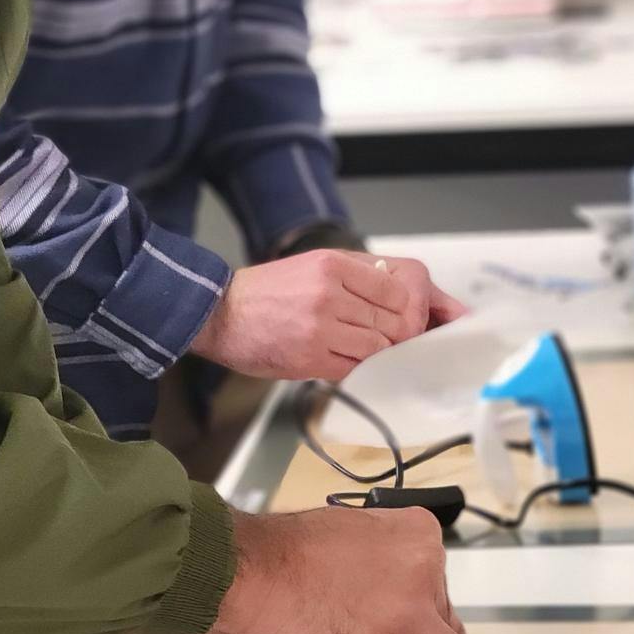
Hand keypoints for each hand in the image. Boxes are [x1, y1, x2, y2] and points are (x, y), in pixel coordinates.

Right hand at [190, 250, 468, 381]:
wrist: (221, 312)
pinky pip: (355, 368)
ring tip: (372, 352)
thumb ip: (361, 274)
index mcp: (334, 265)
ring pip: (379, 348)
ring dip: (382, 354)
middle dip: (402, 336)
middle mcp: (329, 293)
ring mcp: (319, 327)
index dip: (411, 309)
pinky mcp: (309, 358)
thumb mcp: (316, 263)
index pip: (397, 290)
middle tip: (399, 341)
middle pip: (394, 321)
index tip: (411, 319)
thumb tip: (408, 292)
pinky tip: (354, 363)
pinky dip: (362, 369)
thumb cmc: (270, 290)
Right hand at [217, 507, 475, 633]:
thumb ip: (387, 560)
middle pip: (450, 626)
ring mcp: (410, 611)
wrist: (255, 568)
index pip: (442, 588)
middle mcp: (426, 569)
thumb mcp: (356, 534)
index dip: (428, 618)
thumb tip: (393, 591)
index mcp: (419, 535)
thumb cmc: (288, 551)